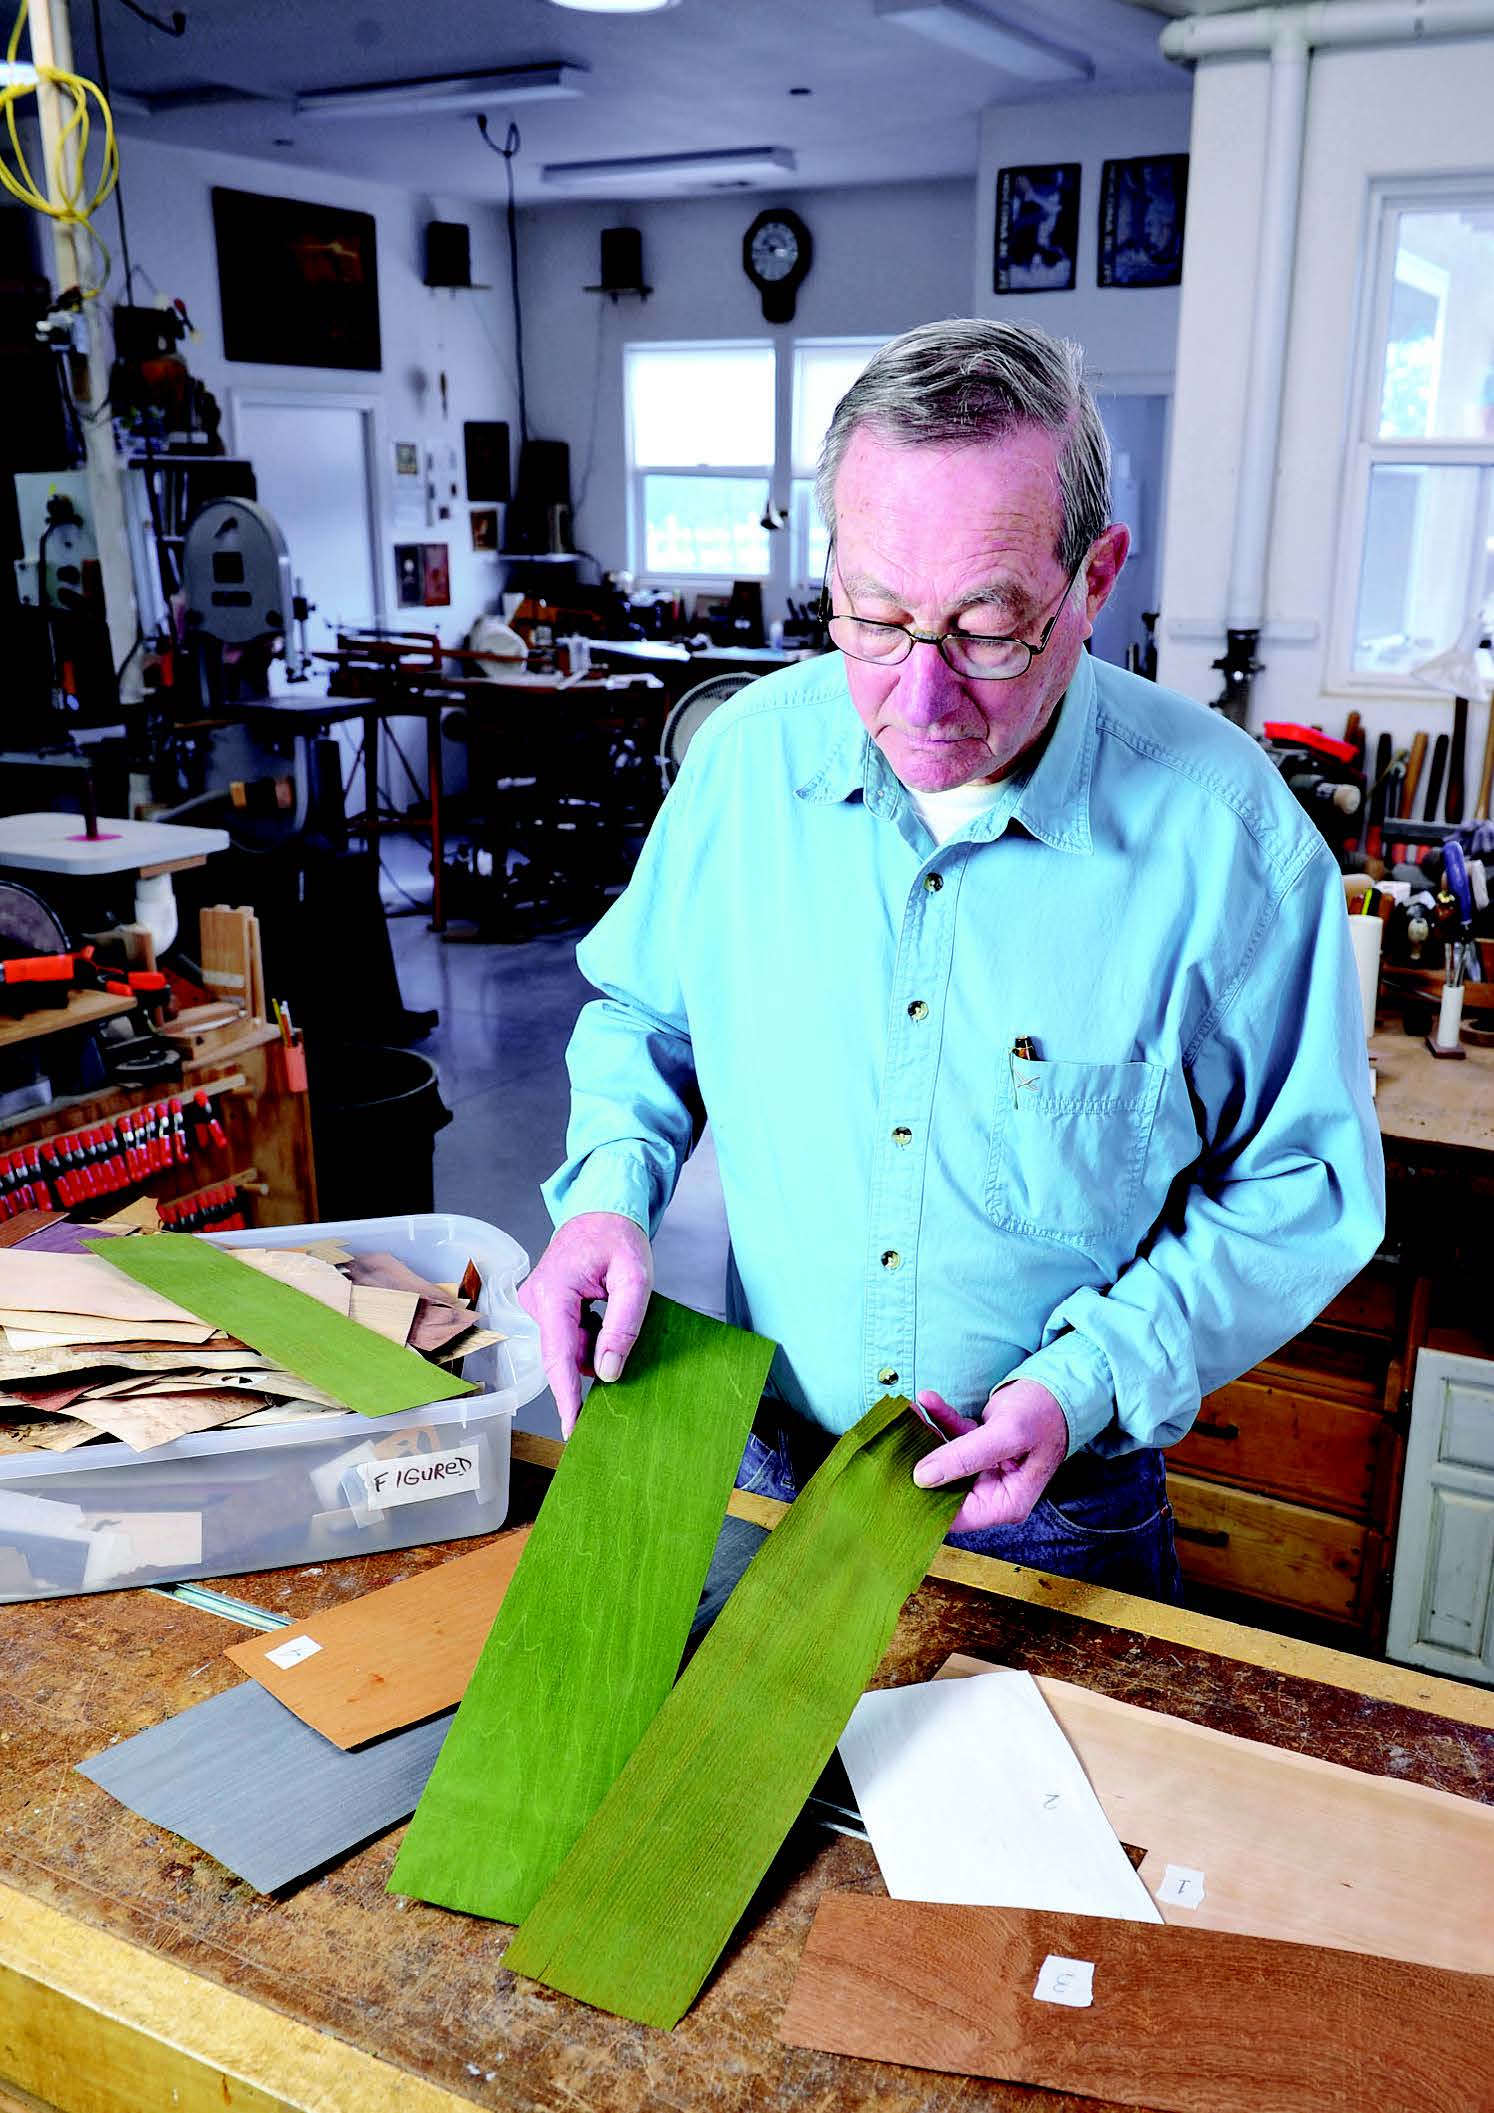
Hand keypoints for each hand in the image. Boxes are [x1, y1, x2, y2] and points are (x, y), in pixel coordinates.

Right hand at [516, 1212, 652, 1438]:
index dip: (566, 1399)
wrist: (602, 1207)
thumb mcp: (634, 1278)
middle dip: (591, 1362)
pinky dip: (588, 1335)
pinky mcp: (544, 1304)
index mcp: (553, 1292)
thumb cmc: (618, 1235)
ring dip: (593, 1344)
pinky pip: (567, 1335)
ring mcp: (537, 1302)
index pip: (558, 1357)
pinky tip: (603, 1315)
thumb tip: (609, 1371)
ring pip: (567, 1346)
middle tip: (622, 1356)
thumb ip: (623, 1324)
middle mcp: (536, 1299)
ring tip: (613, 1312)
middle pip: (563, 1354)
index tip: (572, 1430)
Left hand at [911, 1379, 1068, 1533]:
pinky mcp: (979, 1448)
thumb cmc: (1044, 1414)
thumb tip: (923, 1477)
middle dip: (920, 1462)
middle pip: (945, 1488)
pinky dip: (940, 1418)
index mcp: (1005, 1503)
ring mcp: (984, 1470)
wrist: (1059, 1386)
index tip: (899, 1478)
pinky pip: (953, 1436)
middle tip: (897, 1440)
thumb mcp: (1005, 1435)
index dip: (927, 1500)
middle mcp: (993, 1492)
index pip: (956, 1516)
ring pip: (944, 1458)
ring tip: (909, 1411)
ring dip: (927, 1433)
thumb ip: (965, 1456)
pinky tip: (928, 1399)